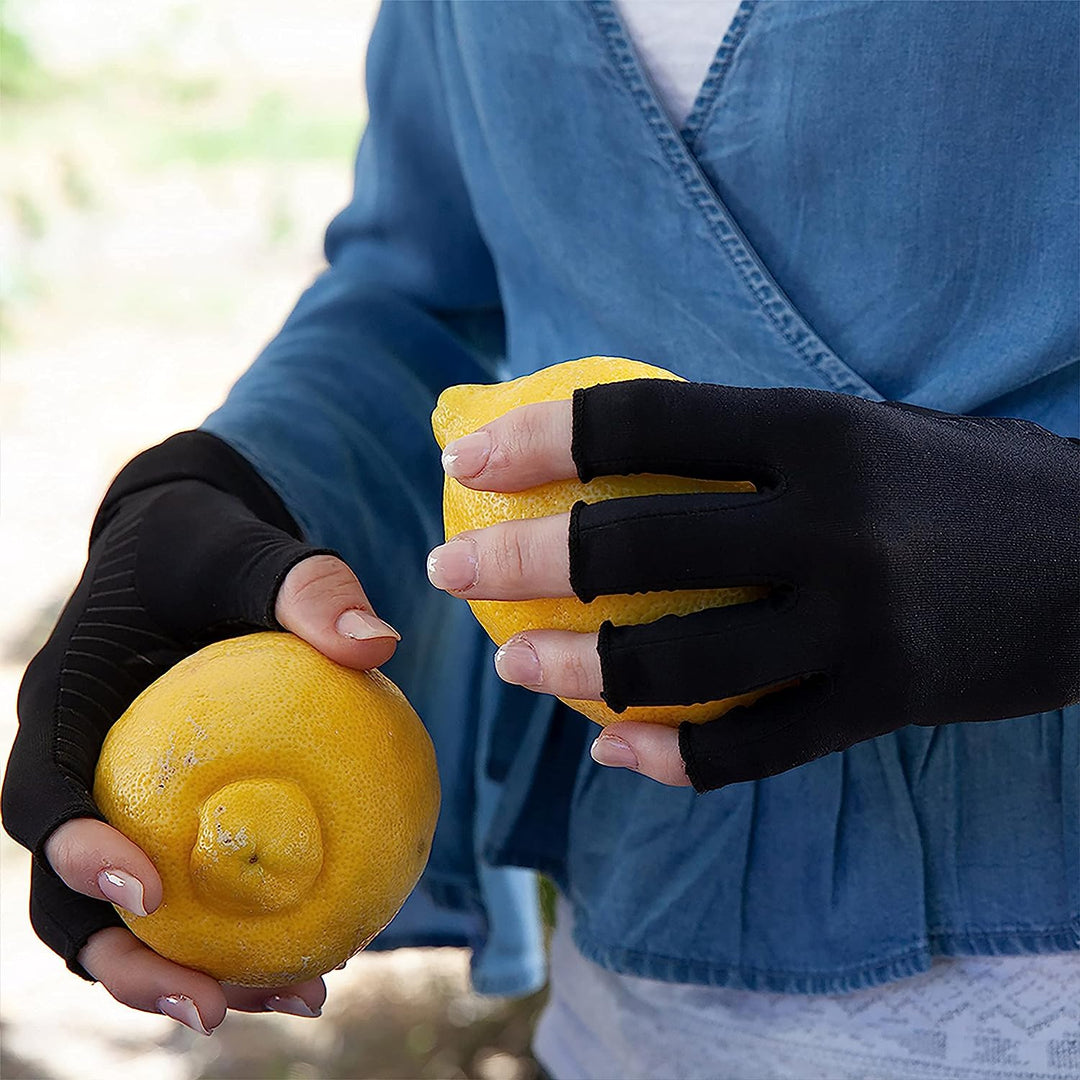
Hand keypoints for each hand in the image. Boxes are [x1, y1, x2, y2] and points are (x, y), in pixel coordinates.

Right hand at [2, 432, 399, 1032]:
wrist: (195, 554)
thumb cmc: (210, 548)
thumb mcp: (252, 549)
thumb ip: (306, 586)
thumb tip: (378, 646)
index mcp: (64, 705)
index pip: (42, 794)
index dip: (76, 854)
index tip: (146, 890)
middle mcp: (78, 768)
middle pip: (67, 895)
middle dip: (125, 964)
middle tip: (210, 1007)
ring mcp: (119, 802)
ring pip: (131, 917)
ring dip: (194, 974)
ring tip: (298, 996)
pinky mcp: (169, 816)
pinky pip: (196, 889)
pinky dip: (243, 932)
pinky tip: (322, 952)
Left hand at [427, 379, 1079, 791]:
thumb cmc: (951, 482)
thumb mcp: (852, 430)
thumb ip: (744, 445)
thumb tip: (609, 452)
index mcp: (815, 430)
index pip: (643, 423)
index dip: (538, 439)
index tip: (464, 462)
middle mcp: (831, 522)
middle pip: (636, 547)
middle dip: (516, 560)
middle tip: (450, 570)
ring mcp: (862, 623)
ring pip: (680, 662)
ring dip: (571, 670)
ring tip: (512, 665)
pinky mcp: (887, 704)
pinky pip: (754, 749)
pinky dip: (672, 760)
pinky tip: (612, 752)